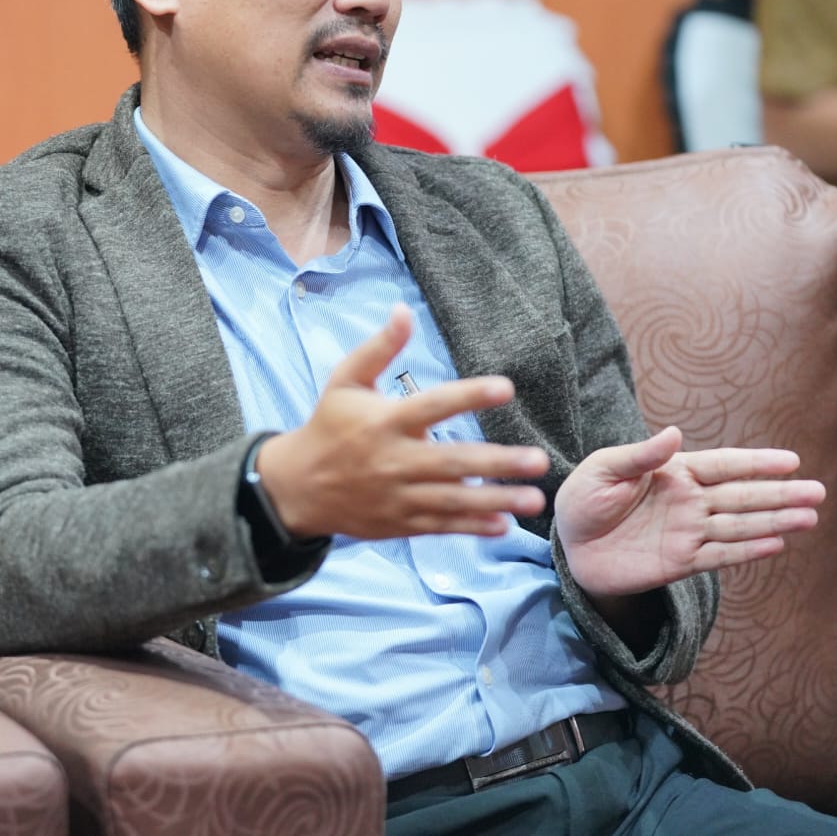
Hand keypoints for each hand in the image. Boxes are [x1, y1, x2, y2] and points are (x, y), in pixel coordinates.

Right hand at [256, 304, 549, 538]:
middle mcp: (394, 460)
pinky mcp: (399, 523)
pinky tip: (505, 525)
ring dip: (496, 500)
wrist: (297, 487)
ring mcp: (398, 496)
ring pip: (454, 500)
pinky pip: (441, 526)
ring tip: (535, 498)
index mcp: (384, 422)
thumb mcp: (345, 382)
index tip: (506, 388)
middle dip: (498, 463)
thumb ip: (378, 349)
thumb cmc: (327, 426)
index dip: (469, 395)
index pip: (433, 405)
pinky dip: (472, 527)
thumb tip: (403, 310)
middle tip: (539, 460)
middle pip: (453, 461)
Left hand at [556, 426, 824, 600]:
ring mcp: (688, 531)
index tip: (792, 460)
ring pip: (740, 525)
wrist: (570, 546)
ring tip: (810, 518)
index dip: (757, 462)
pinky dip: (748, 552)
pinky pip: (720, 556)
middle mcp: (689, 501)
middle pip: (742, 495)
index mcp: (673, 472)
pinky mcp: (681, 561)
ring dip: (774, 521)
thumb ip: (640, 456)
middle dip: (780, 493)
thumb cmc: (583, 500)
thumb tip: (675, 433)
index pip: (723, 465)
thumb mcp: (603, 470)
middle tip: (818, 491)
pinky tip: (777, 544)